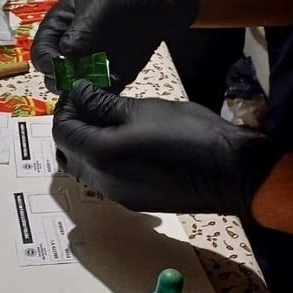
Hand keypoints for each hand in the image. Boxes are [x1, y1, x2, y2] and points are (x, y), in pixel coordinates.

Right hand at [31, 0, 199, 92]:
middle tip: (80, 79)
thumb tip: (65, 55)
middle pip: (56, 74)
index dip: (48, 62)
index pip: (41, 51)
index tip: (60, 67)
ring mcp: (94, 61)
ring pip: (78, 86)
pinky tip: (113, 86)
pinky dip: (104, 93)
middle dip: (64, 80)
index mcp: (61, 24)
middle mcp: (73, 46)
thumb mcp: (101, 2)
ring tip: (97, 84)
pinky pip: (103, 90)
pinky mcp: (115, 73)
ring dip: (84, 90)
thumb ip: (82, 30)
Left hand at [53, 80, 280, 219]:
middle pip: (67, 154)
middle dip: (71, 129)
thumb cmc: (189, 133)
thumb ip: (103, 103)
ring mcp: (117, 196)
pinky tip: (124, 144)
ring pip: (84, 170)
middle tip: (89, 105)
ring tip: (107, 122)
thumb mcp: (143, 109)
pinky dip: (102, 161)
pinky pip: (104, 181)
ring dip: (85, 146)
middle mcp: (101, 182)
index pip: (62, 132)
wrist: (230, 173)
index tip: (81, 90)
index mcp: (100, 155)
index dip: (66, 108)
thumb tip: (78, 94)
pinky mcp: (134, 202)